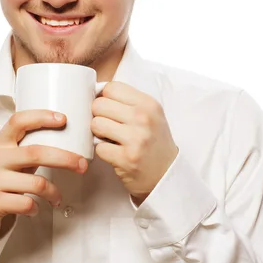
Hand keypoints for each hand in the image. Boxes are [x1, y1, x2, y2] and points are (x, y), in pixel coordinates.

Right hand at [0, 110, 87, 247]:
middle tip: (82, 165)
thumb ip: (27, 149)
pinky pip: (26, 204)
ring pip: (36, 183)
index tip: (63, 119)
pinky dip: (36, 208)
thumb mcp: (6, 159)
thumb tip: (64, 141)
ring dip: (53, 192)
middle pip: (36, 152)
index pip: (18, 121)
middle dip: (65, 159)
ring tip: (57, 198)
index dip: (41, 117)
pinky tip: (35, 208)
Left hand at [91, 82, 177, 203]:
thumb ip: (127, 101)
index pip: (111, 88)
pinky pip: (98, 147)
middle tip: (108, 125)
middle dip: (99, 115)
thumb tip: (96, 92)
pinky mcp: (126, 158)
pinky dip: (103, 151)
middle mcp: (143, 118)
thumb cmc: (153, 141)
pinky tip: (114, 152)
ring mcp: (136, 139)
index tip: (109, 108)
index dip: (104, 98)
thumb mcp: (150, 114)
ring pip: (96, 124)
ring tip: (110, 138)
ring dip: (98, 133)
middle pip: (99, 104)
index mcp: (148, 104)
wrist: (167, 174)